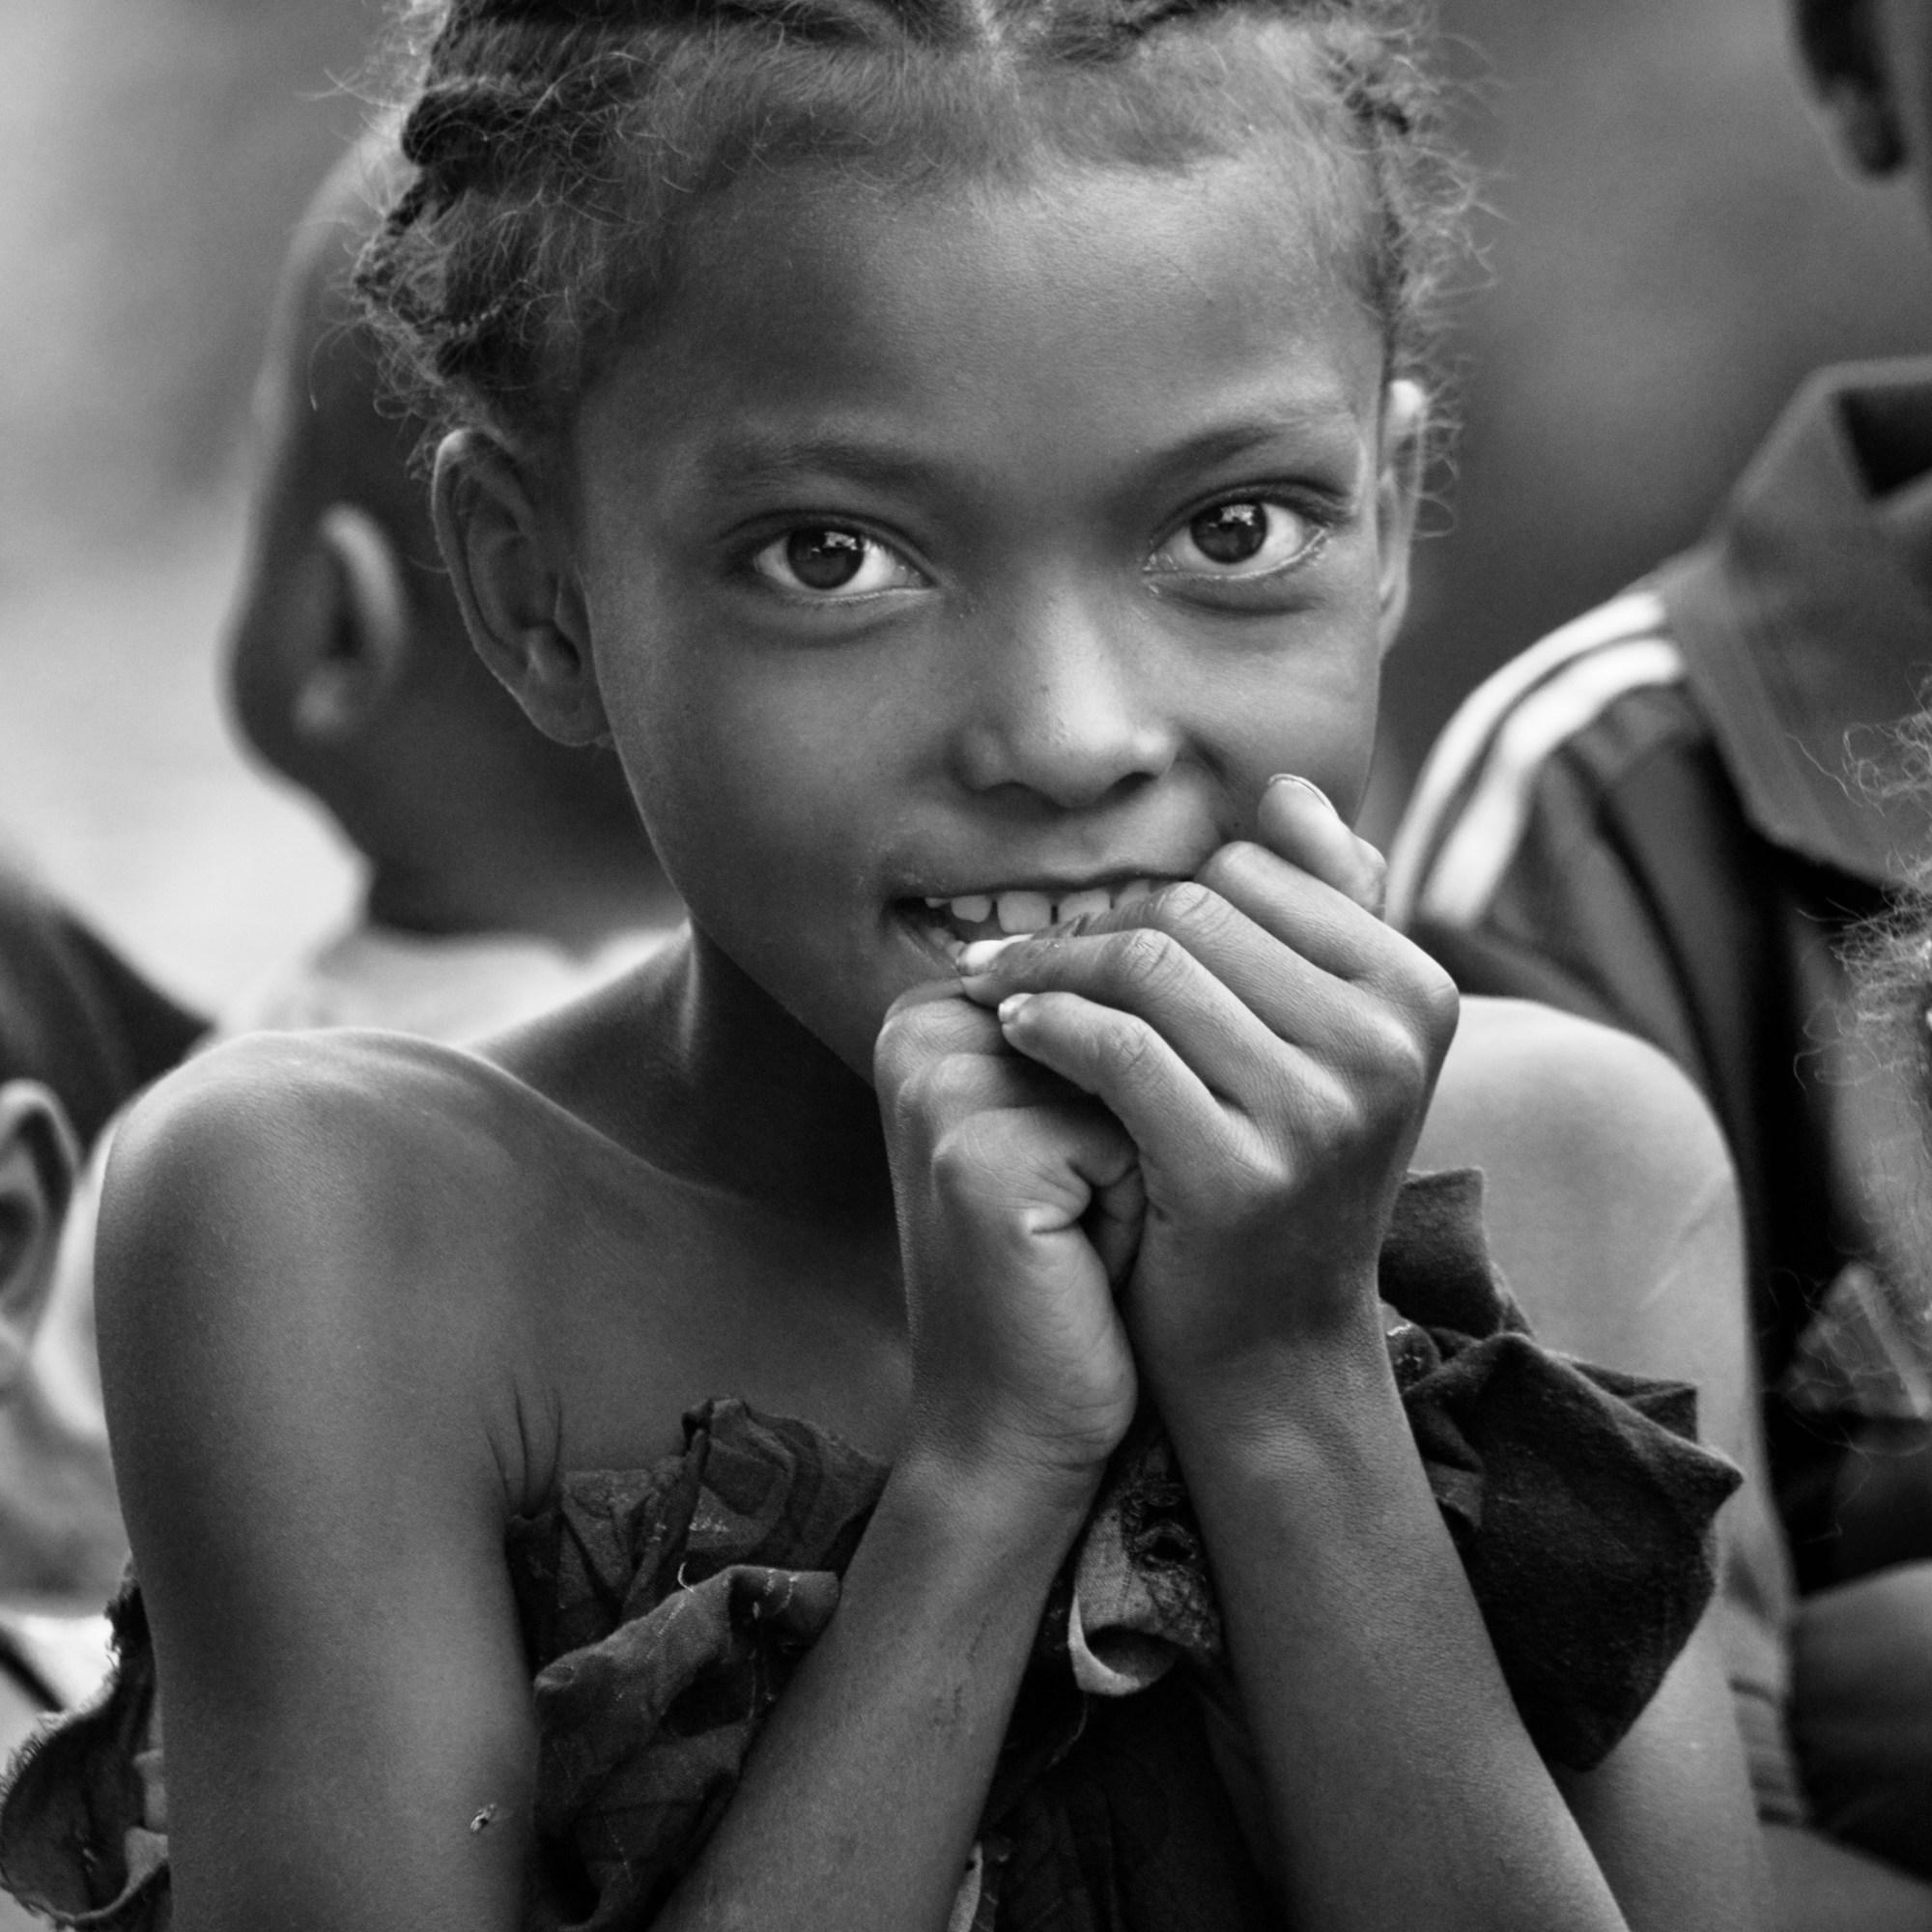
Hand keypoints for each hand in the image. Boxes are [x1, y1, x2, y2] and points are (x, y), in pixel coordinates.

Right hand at [873, 987, 1142, 1505]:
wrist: (1010, 1424)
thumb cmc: (1065, 1271)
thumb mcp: (1070, 1128)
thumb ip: (1098, 1026)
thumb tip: (1202, 944)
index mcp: (931, 1010)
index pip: (1101, 975)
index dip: (1136, 1072)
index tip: (1074, 1165)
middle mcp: (919, 1032)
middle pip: (1121, 1014)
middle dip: (1145, 1112)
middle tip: (1081, 1213)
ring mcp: (939, 1090)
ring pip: (1136, 1067)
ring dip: (1149, 1154)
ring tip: (1089, 1231)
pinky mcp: (976, 1156)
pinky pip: (1129, 1135)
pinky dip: (1138, 1204)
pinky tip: (1086, 1263)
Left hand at [956, 778, 1458, 1411]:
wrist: (1269, 1347)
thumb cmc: (1281, 1171)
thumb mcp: (1324, 1042)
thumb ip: (1319, 912)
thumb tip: (1287, 790)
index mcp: (1417, 991)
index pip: (1253, 873)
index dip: (1158, 895)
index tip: (1093, 930)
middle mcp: (1388, 1044)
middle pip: (1196, 909)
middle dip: (1092, 926)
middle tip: (1017, 957)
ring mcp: (1321, 1111)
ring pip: (1149, 965)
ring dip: (1048, 968)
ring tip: (997, 988)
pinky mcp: (1240, 1173)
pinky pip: (1117, 1046)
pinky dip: (1047, 1024)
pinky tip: (1012, 1032)